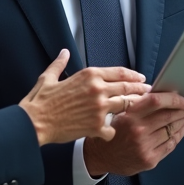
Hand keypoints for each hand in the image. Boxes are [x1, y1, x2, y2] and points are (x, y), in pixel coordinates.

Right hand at [19, 50, 150, 145]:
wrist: (34, 122)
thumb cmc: (40, 101)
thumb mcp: (49, 77)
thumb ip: (59, 63)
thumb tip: (63, 52)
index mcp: (89, 75)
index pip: (119, 72)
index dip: (133, 76)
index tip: (141, 78)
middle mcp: (97, 89)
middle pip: (127, 88)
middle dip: (140, 90)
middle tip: (149, 92)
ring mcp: (99, 108)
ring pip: (125, 105)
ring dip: (132, 108)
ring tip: (139, 110)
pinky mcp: (97, 125)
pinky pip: (113, 127)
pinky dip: (112, 130)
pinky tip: (111, 132)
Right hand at [83, 92, 183, 176]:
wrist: (100, 156)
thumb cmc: (114, 131)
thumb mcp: (122, 112)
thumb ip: (141, 104)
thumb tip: (165, 94)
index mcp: (130, 115)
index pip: (156, 100)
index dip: (173, 98)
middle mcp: (138, 131)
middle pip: (168, 116)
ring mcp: (144, 146)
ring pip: (172, 130)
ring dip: (182, 122)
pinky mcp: (149, 160)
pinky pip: (170, 145)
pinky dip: (177, 136)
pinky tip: (179, 130)